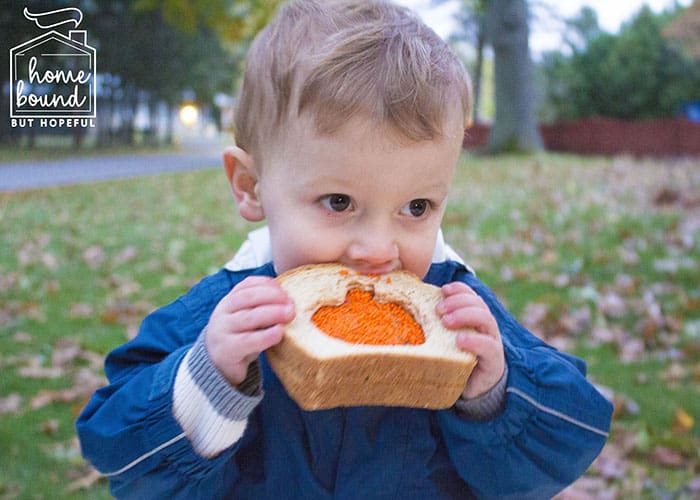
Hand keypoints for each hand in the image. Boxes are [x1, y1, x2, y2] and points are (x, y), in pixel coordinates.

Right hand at [205, 276, 294, 385]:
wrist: (218, 366)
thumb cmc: (241, 338)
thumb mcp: (248, 319)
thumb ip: (262, 308)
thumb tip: (291, 302)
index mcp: (230, 301)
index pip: (247, 285)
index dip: (267, 284)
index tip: (285, 290)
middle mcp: (223, 313)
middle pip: (247, 298)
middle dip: (272, 297)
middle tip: (291, 304)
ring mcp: (223, 331)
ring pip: (248, 318)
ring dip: (272, 313)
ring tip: (289, 315)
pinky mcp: (227, 351)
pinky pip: (248, 341)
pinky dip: (266, 336)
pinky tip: (279, 333)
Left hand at [437, 282, 504, 398]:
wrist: (472, 388)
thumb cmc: (455, 358)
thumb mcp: (444, 339)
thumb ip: (436, 324)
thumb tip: (410, 308)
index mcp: (474, 317)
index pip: (471, 296)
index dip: (459, 289)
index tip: (443, 289)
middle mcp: (486, 327)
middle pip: (478, 304)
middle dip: (458, 301)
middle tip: (438, 310)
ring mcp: (492, 341)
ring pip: (486, 319)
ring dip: (465, 315)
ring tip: (445, 321)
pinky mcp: (494, 360)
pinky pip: (489, 346)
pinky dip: (474, 340)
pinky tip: (459, 340)